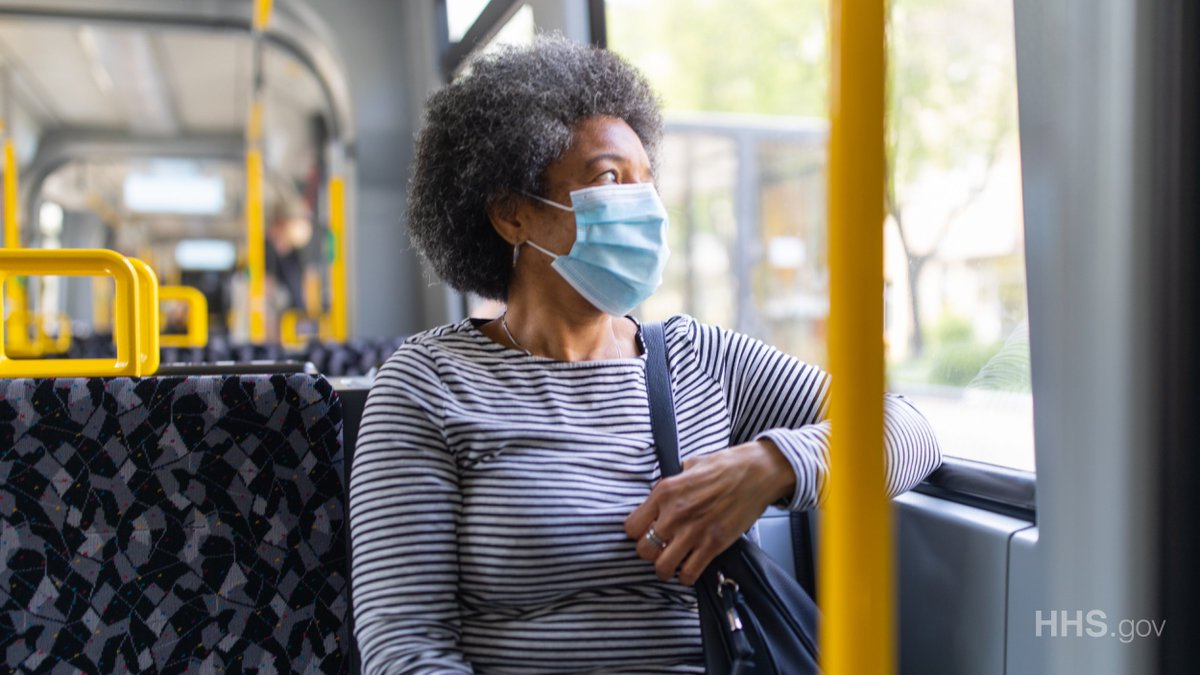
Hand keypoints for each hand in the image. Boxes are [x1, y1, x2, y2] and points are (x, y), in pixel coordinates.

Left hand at [624, 440, 795, 585]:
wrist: (757, 472)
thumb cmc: (726, 466)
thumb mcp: (690, 465)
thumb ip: (673, 481)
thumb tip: (665, 494)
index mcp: (665, 491)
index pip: (632, 526)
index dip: (637, 532)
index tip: (645, 533)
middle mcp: (675, 513)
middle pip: (643, 549)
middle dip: (649, 552)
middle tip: (658, 549)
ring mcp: (694, 531)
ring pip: (662, 567)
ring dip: (665, 568)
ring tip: (671, 563)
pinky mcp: (714, 544)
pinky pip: (689, 573)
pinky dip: (687, 576)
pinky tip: (689, 568)